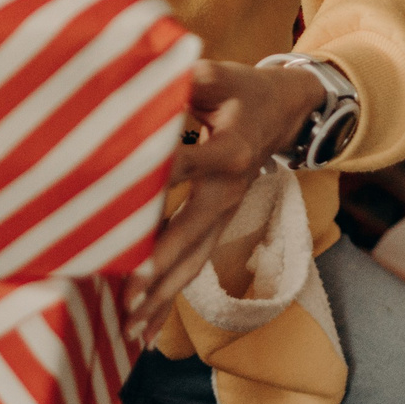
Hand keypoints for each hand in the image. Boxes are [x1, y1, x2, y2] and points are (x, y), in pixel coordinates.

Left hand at [120, 59, 328, 339]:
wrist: (285, 112)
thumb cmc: (240, 90)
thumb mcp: (218, 75)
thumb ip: (187, 78)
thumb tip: (153, 76)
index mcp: (229, 150)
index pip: (185, 166)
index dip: (154, 179)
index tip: (119, 200)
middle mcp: (229, 191)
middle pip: (191, 234)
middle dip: (160, 264)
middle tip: (128, 290)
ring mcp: (225, 214)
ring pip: (192, 262)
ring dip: (162, 296)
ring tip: (129, 326)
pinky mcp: (218, 226)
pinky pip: (193, 266)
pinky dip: (168, 298)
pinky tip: (142, 328)